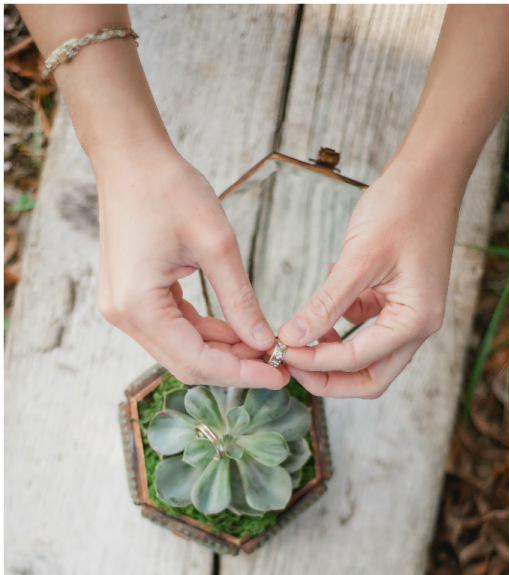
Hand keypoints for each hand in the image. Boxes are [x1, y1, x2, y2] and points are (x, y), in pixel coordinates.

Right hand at [96, 150, 287, 387]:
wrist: (131, 157)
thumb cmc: (169, 189)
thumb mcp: (217, 246)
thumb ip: (240, 300)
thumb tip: (264, 342)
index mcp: (137, 305)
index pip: (195, 361)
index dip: (240, 375)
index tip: (279, 377)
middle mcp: (123, 314)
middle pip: (186, 363)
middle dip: (235, 367)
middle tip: (280, 366)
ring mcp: (125, 307)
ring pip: (183, 348)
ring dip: (225, 352)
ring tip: (267, 348)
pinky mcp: (134, 297)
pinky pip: (176, 328)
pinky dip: (210, 333)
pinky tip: (243, 331)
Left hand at [278, 158, 455, 397]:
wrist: (427, 175)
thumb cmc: (403, 209)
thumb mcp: (358, 259)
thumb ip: (326, 304)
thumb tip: (292, 339)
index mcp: (416, 320)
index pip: (359, 359)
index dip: (316, 362)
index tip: (280, 352)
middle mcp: (418, 325)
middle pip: (370, 377)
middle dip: (329, 377)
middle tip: (289, 366)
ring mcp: (409, 314)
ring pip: (367, 356)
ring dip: (333, 354)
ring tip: (297, 337)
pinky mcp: (397, 300)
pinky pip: (366, 326)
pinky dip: (340, 322)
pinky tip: (323, 298)